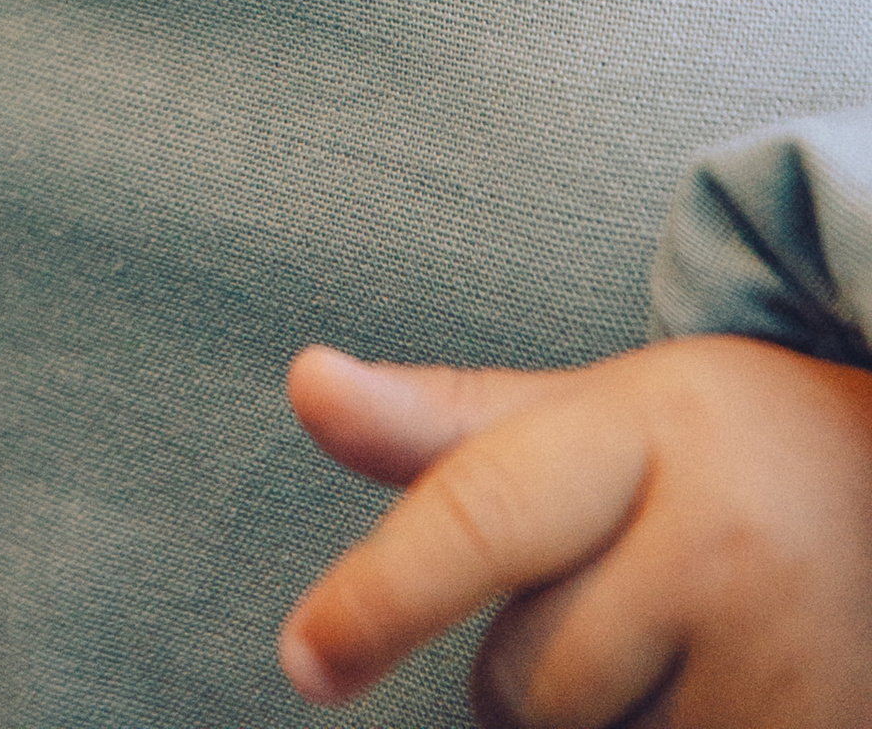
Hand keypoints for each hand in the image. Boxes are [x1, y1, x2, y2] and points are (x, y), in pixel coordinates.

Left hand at [280, 333, 871, 724]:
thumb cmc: (727, 453)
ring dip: (606, 722)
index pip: (482, 516)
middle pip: (526, 676)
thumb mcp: (600, 412)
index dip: (381, 596)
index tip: (304, 661)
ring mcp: (776, 669)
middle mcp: (714, 547)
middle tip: (623, 593)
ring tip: (689, 637)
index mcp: (645, 431)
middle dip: (533, 666)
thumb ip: (448, 423)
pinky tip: (721, 694)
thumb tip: (302, 384)